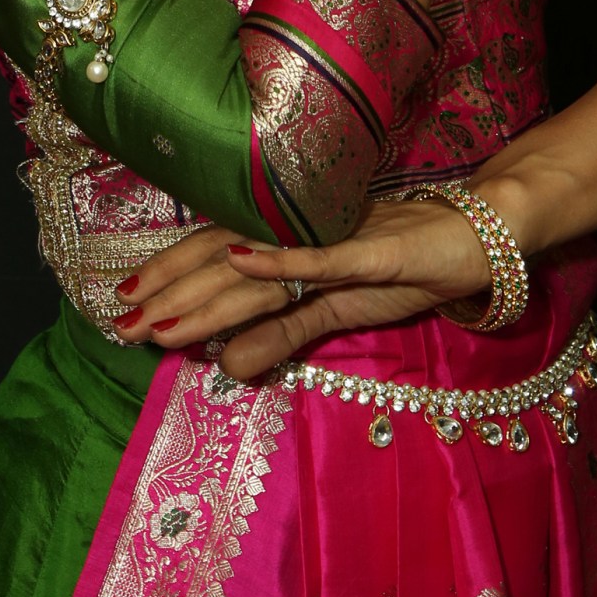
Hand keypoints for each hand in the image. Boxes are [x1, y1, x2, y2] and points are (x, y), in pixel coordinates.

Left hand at [110, 199, 491, 379]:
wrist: (474, 238)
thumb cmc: (403, 266)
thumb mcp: (334, 312)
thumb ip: (281, 336)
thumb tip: (226, 367)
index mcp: (286, 239)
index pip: (214, 254)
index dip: (168, 276)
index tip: (122, 305)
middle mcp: (298, 229)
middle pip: (221, 259)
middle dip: (169, 293)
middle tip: (123, 325)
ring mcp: (331, 236)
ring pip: (257, 266)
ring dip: (206, 293)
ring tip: (162, 320)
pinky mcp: (369, 247)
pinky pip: (318, 256)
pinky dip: (278, 258)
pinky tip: (239, 262)